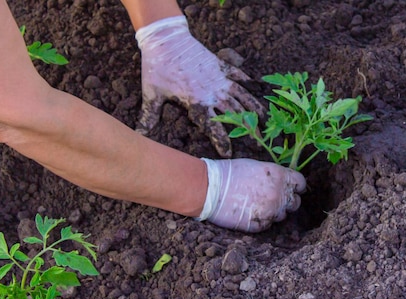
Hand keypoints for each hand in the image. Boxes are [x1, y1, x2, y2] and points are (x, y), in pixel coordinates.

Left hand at [135, 16, 265, 157]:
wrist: (166, 39)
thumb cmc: (157, 67)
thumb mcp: (152, 93)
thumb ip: (149, 115)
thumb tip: (139, 133)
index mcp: (196, 102)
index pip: (213, 126)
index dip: (221, 141)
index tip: (228, 153)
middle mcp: (212, 92)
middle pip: (234, 113)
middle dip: (247, 127)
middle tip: (258, 138)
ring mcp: (219, 78)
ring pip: (241, 96)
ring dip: (254, 107)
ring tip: (266, 118)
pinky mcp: (220, 65)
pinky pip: (238, 75)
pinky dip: (249, 83)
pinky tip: (258, 89)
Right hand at [196, 158, 305, 232]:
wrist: (210, 188)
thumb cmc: (230, 173)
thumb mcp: (257, 166)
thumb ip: (274, 175)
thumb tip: (283, 182)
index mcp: (279, 176)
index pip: (300, 183)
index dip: (296, 186)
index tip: (292, 188)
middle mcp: (279, 194)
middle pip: (295, 202)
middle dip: (287, 201)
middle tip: (273, 198)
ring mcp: (270, 211)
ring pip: (282, 215)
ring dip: (274, 211)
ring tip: (256, 204)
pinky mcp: (259, 225)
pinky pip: (267, 224)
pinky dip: (261, 220)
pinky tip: (249, 212)